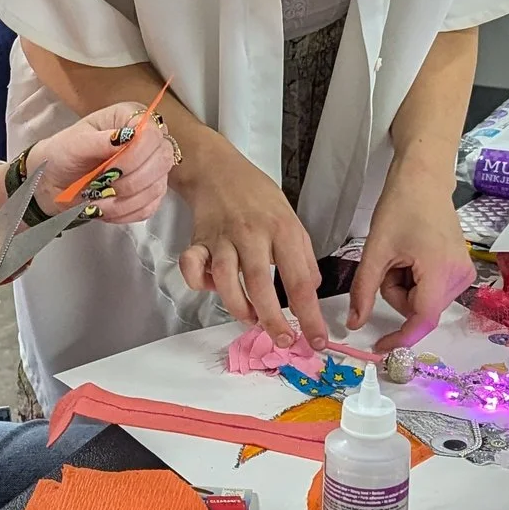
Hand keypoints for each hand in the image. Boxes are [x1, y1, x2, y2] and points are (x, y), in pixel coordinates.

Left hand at [25, 101, 175, 224]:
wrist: (54, 180)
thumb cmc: (64, 153)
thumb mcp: (74, 143)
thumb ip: (99, 140)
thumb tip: (125, 137)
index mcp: (131, 118)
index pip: (152, 133)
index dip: (135, 155)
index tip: (109, 169)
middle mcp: (147, 140)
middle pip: (163, 160)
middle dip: (130, 180)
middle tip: (102, 185)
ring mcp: (151, 168)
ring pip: (156, 187)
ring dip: (123, 200)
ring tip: (96, 199)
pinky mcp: (148, 193)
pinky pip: (148, 208)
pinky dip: (124, 213)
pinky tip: (105, 207)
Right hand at [175, 135, 326, 351]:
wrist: (218, 169)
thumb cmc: (258, 197)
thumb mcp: (291, 220)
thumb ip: (303, 257)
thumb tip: (311, 293)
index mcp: (282, 230)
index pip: (300, 280)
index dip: (310, 315)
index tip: (316, 340)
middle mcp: (252, 234)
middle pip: (261, 284)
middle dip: (273, 321)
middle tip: (282, 340)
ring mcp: (222, 237)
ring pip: (226, 280)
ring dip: (239, 307)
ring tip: (251, 319)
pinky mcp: (198, 240)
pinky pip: (192, 266)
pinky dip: (197, 283)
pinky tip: (210, 288)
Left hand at [348, 180, 476, 353]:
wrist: (424, 178)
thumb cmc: (401, 206)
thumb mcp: (376, 250)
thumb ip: (364, 290)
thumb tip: (355, 324)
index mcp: (441, 272)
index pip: (422, 320)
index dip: (399, 337)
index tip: (378, 346)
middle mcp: (460, 278)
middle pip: (418, 309)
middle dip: (396, 292)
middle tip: (388, 261)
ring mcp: (464, 274)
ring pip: (422, 300)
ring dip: (404, 285)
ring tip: (401, 253)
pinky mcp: (461, 269)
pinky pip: (431, 289)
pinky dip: (414, 280)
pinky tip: (412, 254)